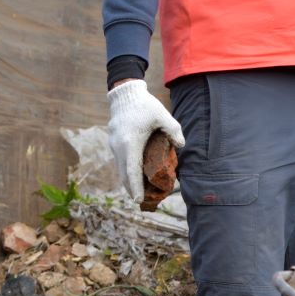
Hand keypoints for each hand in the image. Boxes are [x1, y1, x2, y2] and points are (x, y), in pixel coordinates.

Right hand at [105, 79, 183, 204]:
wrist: (125, 94)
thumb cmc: (144, 105)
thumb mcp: (162, 115)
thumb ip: (173, 131)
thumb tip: (181, 146)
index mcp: (130, 143)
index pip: (132, 171)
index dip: (136, 187)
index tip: (138, 200)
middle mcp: (119, 147)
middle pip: (124, 174)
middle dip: (131, 189)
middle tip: (141, 201)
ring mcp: (114, 145)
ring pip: (120, 168)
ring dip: (128, 180)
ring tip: (138, 191)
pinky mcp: (113, 142)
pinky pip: (120, 161)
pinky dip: (126, 170)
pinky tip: (134, 174)